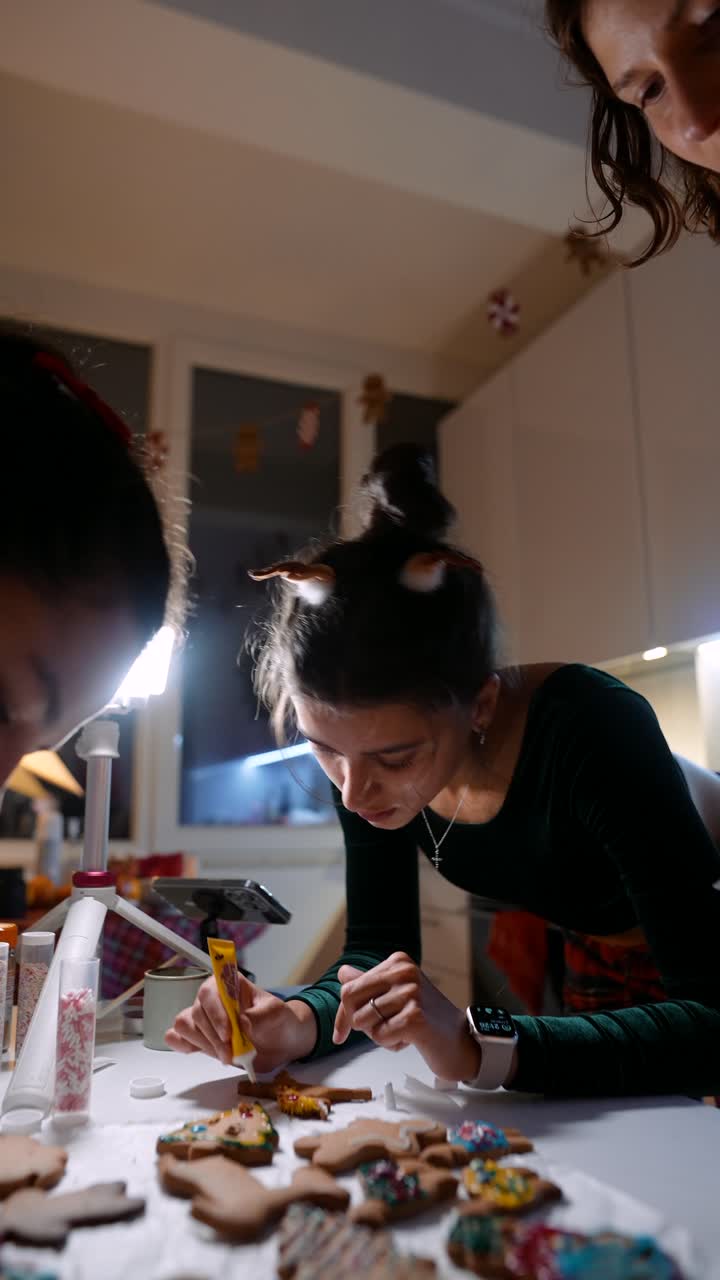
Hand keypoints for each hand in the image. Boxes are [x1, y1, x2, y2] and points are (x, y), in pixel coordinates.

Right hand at [165, 974, 315, 1072]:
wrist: (280, 1042)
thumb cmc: (278, 1020)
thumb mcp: (276, 1014)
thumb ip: (259, 1017)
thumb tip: (241, 1024)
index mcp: (229, 983)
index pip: (209, 991)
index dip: (215, 1012)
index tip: (229, 1034)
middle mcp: (212, 998)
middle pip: (197, 1013)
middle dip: (214, 1037)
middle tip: (232, 1053)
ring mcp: (204, 1018)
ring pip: (185, 1026)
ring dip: (204, 1044)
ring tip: (226, 1055)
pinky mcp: (200, 1037)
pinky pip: (177, 1037)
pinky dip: (183, 1046)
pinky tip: (199, 1051)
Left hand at [332, 952, 481, 1082]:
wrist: (460, 1042)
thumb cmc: (426, 1019)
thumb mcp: (396, 995)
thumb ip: (369, 984)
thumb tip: (343, 972)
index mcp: (398, 962)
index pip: (350, 987)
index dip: (343, 1013)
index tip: (340, 1034)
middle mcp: (404, 972)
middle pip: (351, 1000)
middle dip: (359, 1023)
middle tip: (383, 1031)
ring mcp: (411, 992)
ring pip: (364, 1020)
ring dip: (379, 1035)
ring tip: (402, 1031)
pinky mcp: (415, 1017)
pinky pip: (380, 1036)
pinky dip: (390, 1044)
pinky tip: (410, 1039)